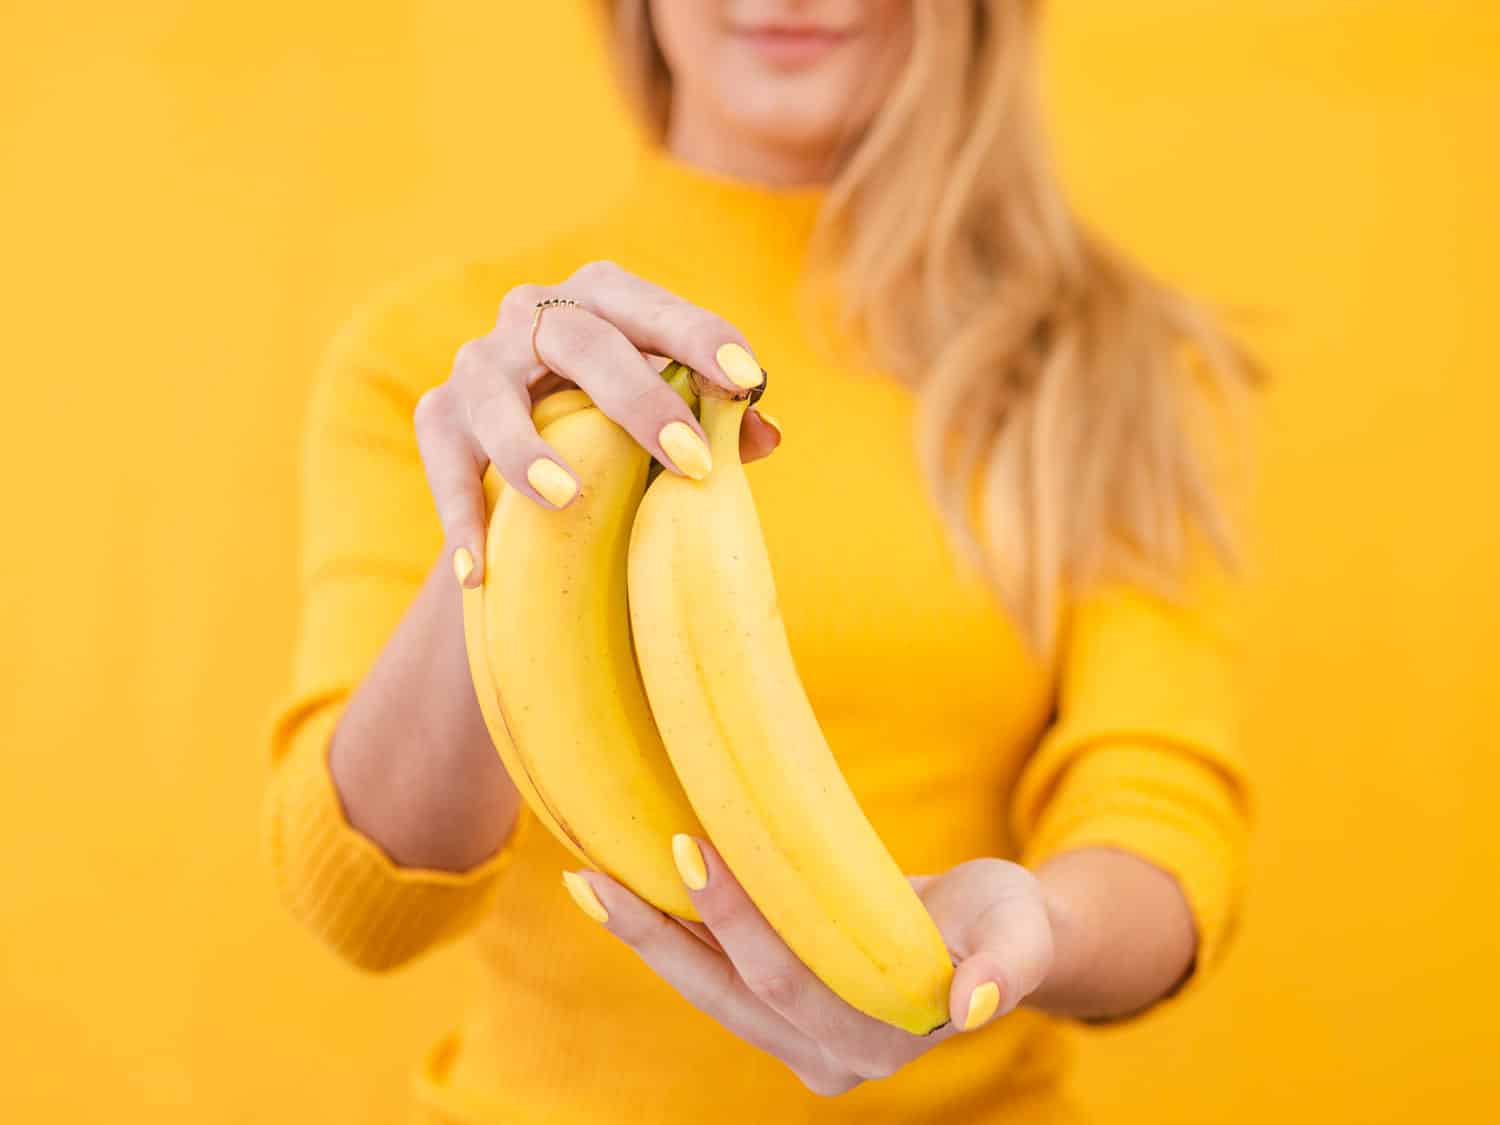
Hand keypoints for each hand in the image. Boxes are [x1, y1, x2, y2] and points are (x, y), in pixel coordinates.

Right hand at [413, 259, 781, 585]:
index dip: (701, 337)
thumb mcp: (668, 425)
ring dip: (526, 446)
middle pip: (581, 338)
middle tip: (692, 462)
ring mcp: (479, 363)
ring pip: (494, 394)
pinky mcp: (438, 416)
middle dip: (639, 398)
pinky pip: (443, 462)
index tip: (745, 379)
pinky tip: (478, 570)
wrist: (527, 468)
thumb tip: (766, 435)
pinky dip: (460, 515)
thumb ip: (716, 425)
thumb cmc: (623, 432)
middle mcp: (535, 314)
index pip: (656, 309)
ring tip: (567, 500)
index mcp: (604, 299)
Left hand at [565, 839, 1054, 1096]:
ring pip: (709, 992)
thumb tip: (978, 1004)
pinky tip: (626, 894)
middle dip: (659, 936)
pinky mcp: (781, 1018)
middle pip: (728, 996)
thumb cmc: (1005, 919)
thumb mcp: (1020, 929)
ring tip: (587, 885)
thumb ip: (1008, 966)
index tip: (691, 847)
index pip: (790, 980)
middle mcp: (831, 1057)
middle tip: (594, 876)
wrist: (990, 935)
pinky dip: (671, 937)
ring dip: (648, 939)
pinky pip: (716, 978)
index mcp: (881, 1036)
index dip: (737, 920)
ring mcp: (799, 1044)